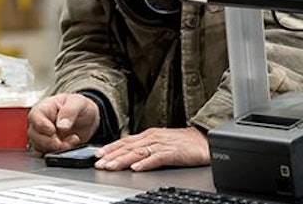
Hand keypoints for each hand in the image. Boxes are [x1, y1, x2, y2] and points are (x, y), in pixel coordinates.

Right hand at [27, 93, 99, 153]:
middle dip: (49, 142)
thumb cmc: (80, 106)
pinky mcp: (50, 146)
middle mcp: (41, 122)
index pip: (34, 117)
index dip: (42, 126)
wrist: (89, 119)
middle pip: (33, 134)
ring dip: (55, 148)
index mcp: (45, 107)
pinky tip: (68, 146)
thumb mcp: (78, 102)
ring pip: (39, 146)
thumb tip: (61, 126)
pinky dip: (58, 153)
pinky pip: (46, 153)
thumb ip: (69, 111)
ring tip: (71, 141)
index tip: (53, 131)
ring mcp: (44, 135)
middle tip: (62, 142)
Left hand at [94, 127, 209, 171]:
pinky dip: (145, 163)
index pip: (125, 141)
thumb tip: (128, 155)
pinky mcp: (174, 152)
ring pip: (138, 152)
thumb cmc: (184, 142)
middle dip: (112, 156)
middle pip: (128, 147)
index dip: (110, 148)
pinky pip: (157, 158)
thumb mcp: (160, 142)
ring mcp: (163, 144)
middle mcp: (153, 137)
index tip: (97, 155)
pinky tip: (136, 168)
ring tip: (111, 166)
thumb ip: (145, 147)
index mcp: (149, 135)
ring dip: (123, 160)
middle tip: (99, 163)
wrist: (205, 141)